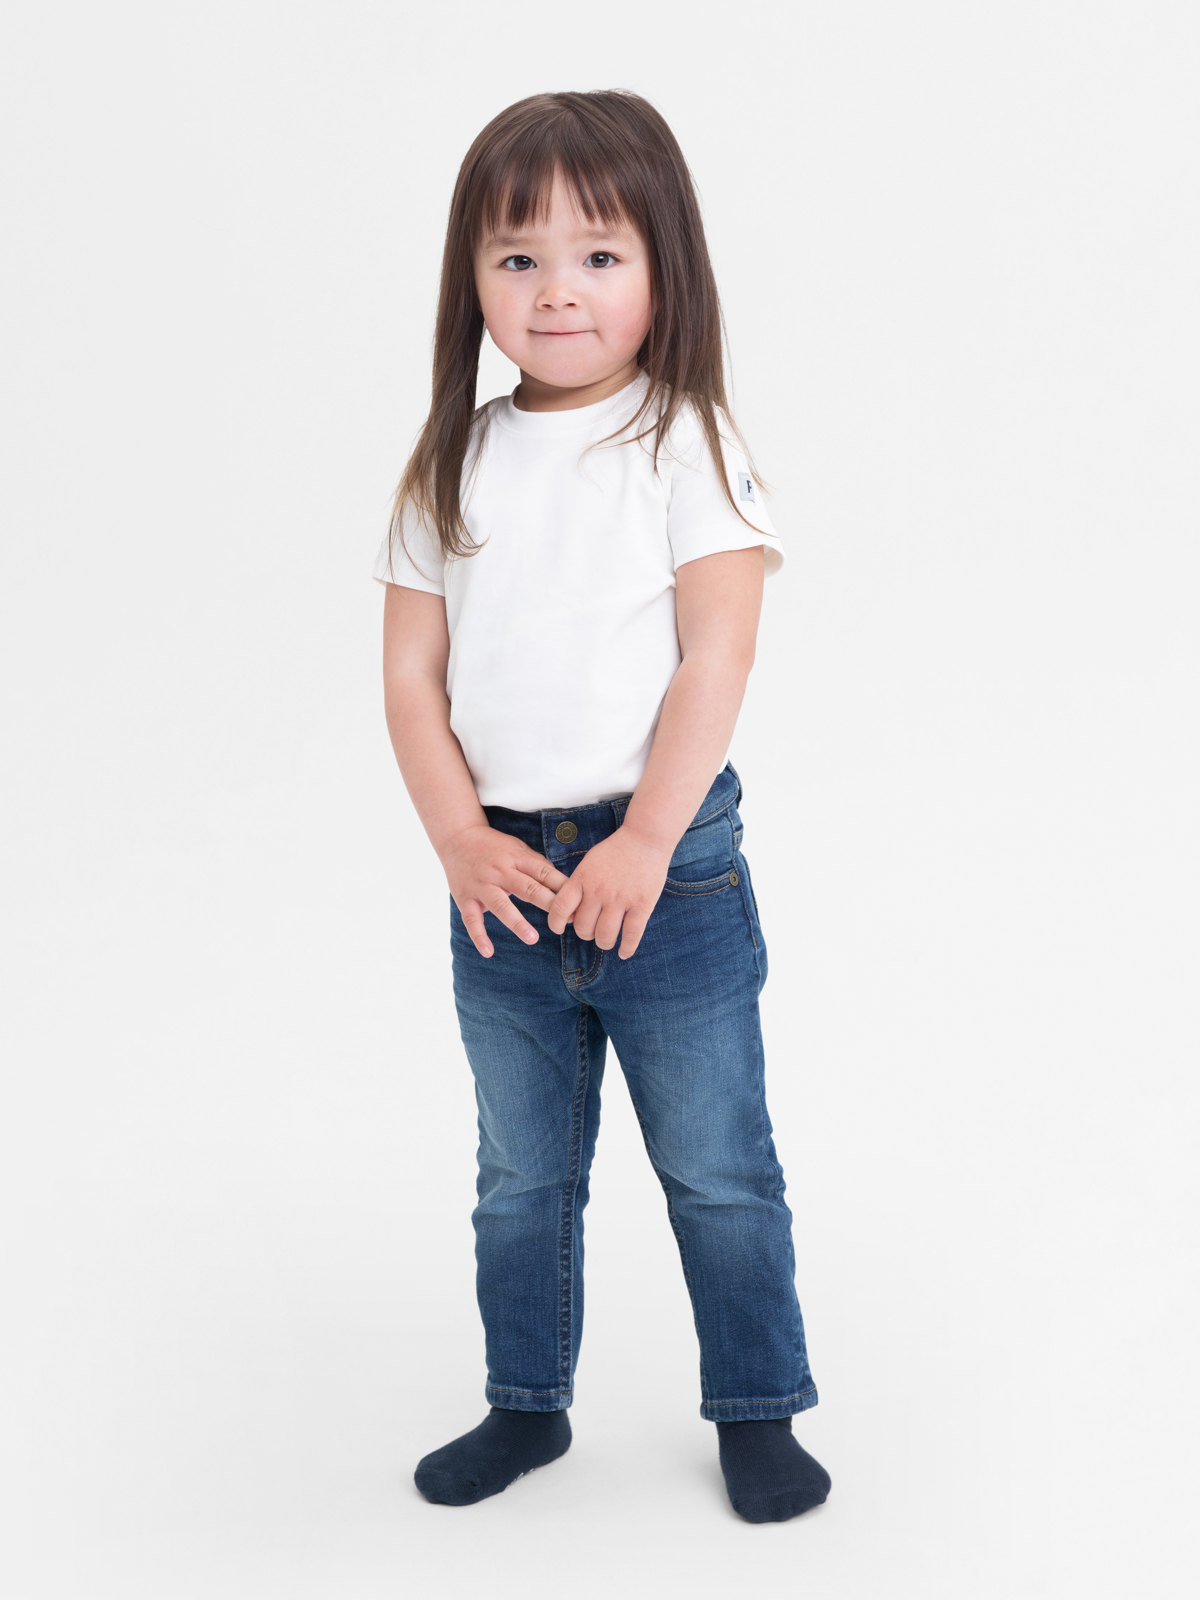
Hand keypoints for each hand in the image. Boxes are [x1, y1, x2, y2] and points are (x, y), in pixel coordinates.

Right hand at [442, 823, 571, 958]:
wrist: (457, 838)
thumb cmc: (494, 846)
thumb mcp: (518, 848)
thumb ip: (537, 865)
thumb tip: (564, 884)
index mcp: (516, 858)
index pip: (543, 873)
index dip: (561, 887)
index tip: (578, 902)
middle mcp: (500, 872)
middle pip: (526, 889)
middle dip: (547, 904)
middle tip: (564, 921)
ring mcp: (481, 885)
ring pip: (501, 905)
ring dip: (517, 923)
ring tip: (532, 939)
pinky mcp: (465, 898)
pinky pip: (472, 920)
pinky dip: (479, 936)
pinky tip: (488, 952)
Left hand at [545, 826, 673, 960]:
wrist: (645, 838)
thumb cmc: (615, 851)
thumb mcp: (589, 864)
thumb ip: (578, 886)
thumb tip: (570, 916)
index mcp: (582, 879)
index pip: (560, 908)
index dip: (555, 923)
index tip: (560, 929)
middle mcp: (598, 891)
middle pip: (583, 928)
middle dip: (586, 933)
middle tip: (593, 930)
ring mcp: (620, 898)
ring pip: (605, 936)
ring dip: (604, 942)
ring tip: (607, 940)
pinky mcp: (641, 904)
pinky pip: (631, 935)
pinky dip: (627, 948)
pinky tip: (624, 952)